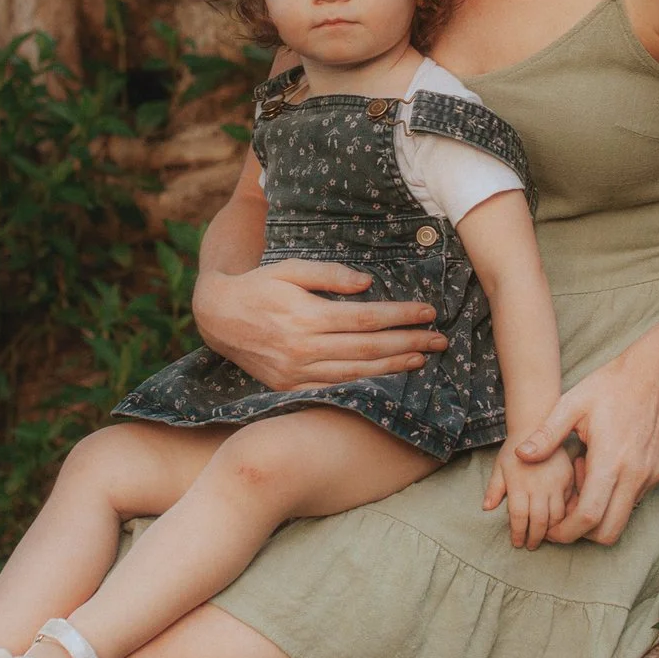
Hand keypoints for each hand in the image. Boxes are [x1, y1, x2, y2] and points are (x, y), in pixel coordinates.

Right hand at [191, 259, 446, 390]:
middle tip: (440, 339)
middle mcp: (304, 348)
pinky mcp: (290, 386)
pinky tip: (385, 379)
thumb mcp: (290, 269)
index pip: (367, 318)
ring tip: (421, 359)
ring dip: (393, 367)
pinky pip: (334, 388)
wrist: (218, 317)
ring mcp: (297, 372)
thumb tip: (368, 282)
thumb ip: (329, 274)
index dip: (401, 315)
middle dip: (409, 342)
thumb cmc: (259, 285)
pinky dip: (363, 384)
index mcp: (307, 316)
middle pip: (368, 348)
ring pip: (356, 372)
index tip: (429, 311)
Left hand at [483, 439, 575, 549]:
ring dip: (552, 530)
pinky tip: (561, 522)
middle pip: (540, 521)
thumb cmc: (515, 448)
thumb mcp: (499, 466)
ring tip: (546, 537)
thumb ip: (494, 488)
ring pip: (558, 516)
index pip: (520, 517)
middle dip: (535, 537)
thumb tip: (486, 508)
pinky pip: (570, 503)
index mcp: (520, 483)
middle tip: (531, 545)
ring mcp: (557, 482)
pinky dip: (566, 516)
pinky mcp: (569, 478)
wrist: (537, 424)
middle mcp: (540, 485)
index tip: (517, 543)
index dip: (519, 533)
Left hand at [512, 324, 658, 545]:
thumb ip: (546, 434)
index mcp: (610, 461)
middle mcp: (635, 476)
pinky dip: (615, 496)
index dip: (566, 532)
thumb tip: (521, 456)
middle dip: (581, 533)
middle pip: (608, 532)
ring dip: (599, 511)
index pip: (587, 518)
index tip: (551, 529)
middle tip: (564, 513)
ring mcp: (651, 476)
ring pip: (622, 517)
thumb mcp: (573, 403)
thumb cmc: (614, 384)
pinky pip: (634, 499)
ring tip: (584, 477)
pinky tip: (602, 467)